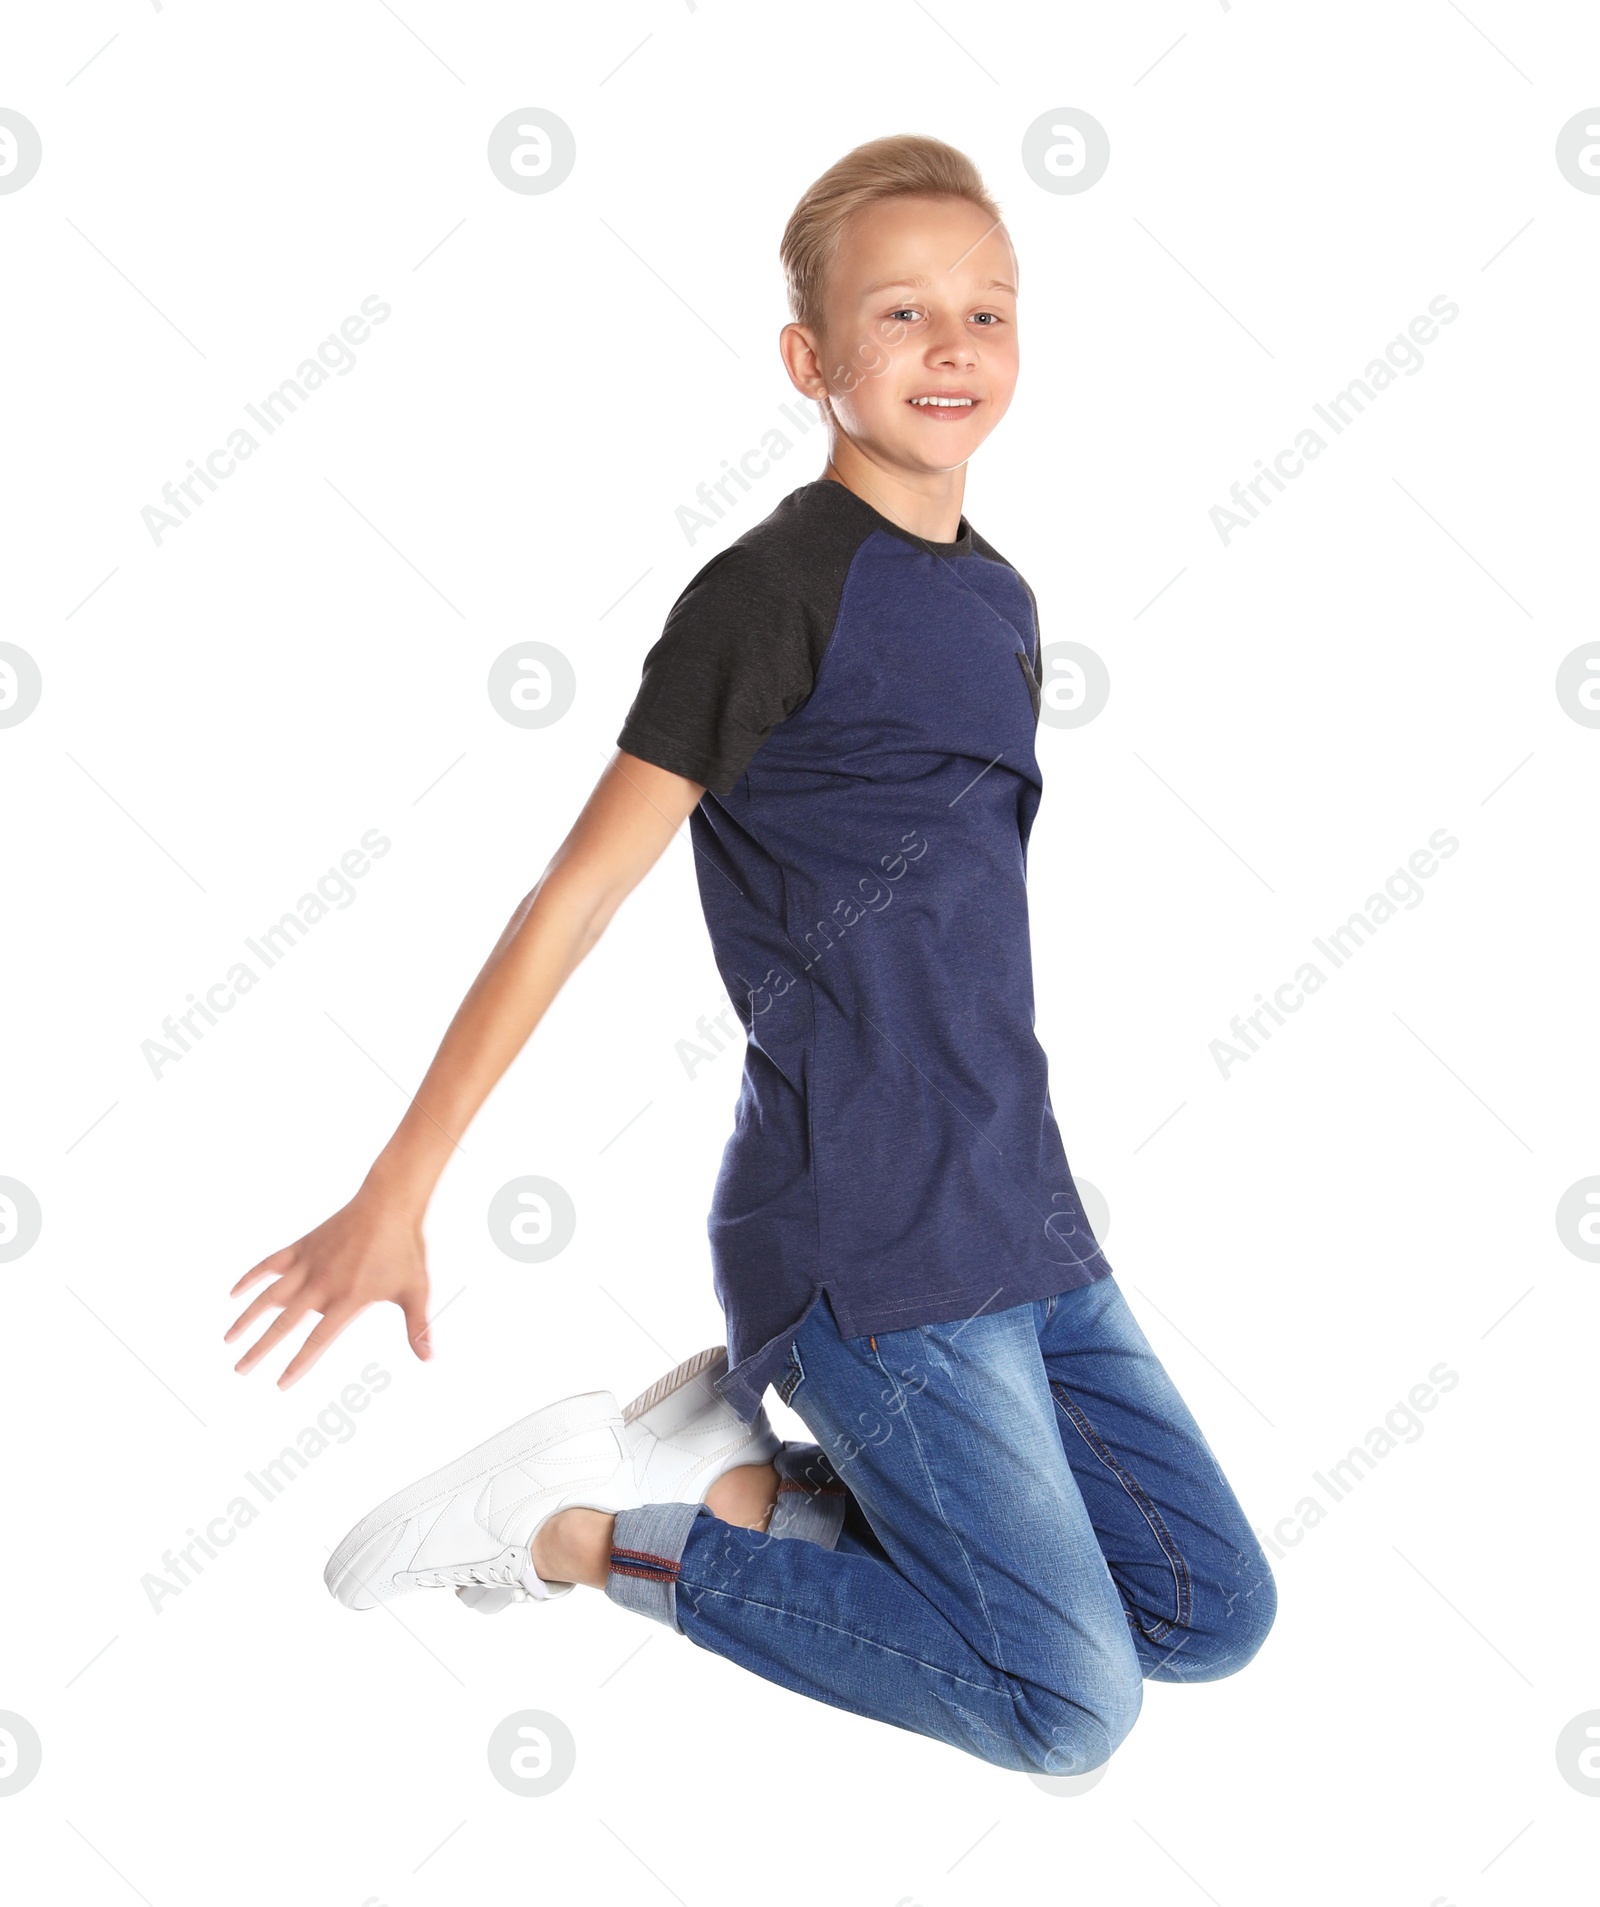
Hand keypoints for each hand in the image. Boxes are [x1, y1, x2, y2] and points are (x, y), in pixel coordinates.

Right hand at [225, 1190, 432, 1387]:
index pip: (317, 1340)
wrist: (389, 1204)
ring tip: (227, 1340)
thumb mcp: (415, 1291)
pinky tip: (233, 1293)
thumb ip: (417, 1327)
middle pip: (283, 1323)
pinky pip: (268, 1264)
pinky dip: (250, 1278)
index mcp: (348, 1299)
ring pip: (269, 1296)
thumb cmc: (403, 1249)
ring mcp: (308, 1264)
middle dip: (260, 1350)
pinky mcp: (301, 1246)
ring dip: (246, 1318)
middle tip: (239, 1370)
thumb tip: (430, 1358)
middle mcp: (322, 1284)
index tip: (280, 1384)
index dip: (298, 1364)